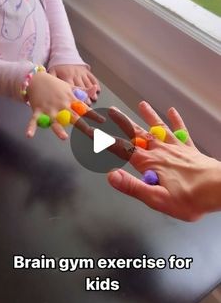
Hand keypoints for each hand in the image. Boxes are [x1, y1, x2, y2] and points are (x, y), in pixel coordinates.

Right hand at [26, 72, 103, 139]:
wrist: (36, 79)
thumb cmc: (55, 85)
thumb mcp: (70, 87)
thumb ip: (82, 92)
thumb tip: (95, 89)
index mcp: (70, 100)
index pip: (84, 109)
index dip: (94, 115)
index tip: (103, 121)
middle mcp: (61, 105)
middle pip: (74, 118)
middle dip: (83, 126)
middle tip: (92, 134)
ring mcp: (49, 109)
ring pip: (55, 121)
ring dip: (59, 129)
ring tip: (63, 137)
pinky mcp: (37, 111)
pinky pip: (34, 121)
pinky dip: (31, 128)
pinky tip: (29, 135)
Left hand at [49, 64, 99, 102]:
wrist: (64, 54)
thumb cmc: (58, 66)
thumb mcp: (52, 71)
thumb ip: (52, 79)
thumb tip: (50, 87)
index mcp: (66, 76)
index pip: (71, 87)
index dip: (75, 95)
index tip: (78, 102)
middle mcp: (75, 74)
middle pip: (81, 86)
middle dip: (86, 95)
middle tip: (89, 103)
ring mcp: (81, 72)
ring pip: (88, 83)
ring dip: (92, 91)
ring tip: (94, 98)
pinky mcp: (86, 71)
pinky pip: (92, 77)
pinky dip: (96, 83)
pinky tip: (98, 90)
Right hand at [107, 101, 220, 220]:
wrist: (218, 189)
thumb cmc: (189, 198)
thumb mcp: (157, 198)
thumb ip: (133, 186)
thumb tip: (111, 176)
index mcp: (149, 163)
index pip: (122, 149)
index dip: (105, 140)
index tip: (93, 132)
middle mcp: (160, 151)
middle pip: (137, 134)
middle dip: (123, 122)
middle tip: (112, 111)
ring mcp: (175, 148)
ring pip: (158, 128)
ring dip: (149, 116)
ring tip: (141, 104)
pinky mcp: (189, 149)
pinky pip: (181, 131)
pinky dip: (176, 121)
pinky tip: (172, 111)